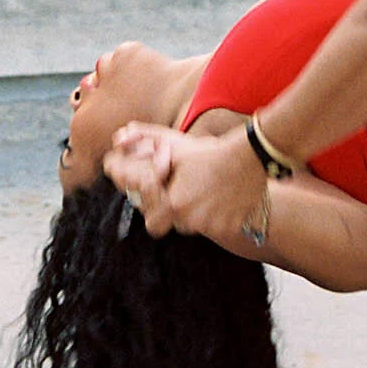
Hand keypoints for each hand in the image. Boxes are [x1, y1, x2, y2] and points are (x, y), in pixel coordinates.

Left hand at [106, 121, 265, 242]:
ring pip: (196, 226)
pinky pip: (217, 228)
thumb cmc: (209, 152)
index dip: (156, 211)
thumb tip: (117, 138)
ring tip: (208, 191)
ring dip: (197, 214)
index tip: (162, 198)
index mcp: (174, 203)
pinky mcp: (229, 228)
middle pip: (175, 226)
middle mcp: (190, 219)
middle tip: (187, 194)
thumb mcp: (175, 149)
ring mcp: (210, 226)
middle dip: (177, 212)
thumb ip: (144, 146)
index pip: (153, 224)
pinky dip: (218, 217)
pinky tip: (224, 198)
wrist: (249, 157)